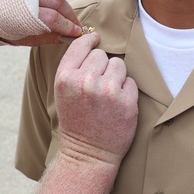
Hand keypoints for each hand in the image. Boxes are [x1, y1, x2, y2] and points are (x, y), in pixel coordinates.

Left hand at [5, 0, 97, 46]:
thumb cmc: (0, 27)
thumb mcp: (20, 38)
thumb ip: (42, 38)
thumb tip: (64, 38)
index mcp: (22, 13)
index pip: (52, 18)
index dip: (67, 26)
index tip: (76, 33)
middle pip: (56, 1)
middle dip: (70, 14)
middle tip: (77, 25)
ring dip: (66, 5)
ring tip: (71, 17)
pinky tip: (61, 5)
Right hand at [54, 33, 137, 166]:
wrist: (88, 154)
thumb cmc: (76, 121)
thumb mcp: (63, 93)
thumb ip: (74, 67)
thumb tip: (92, 39)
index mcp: (65, 78)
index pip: (81, 45)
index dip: (90, 41)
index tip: (95, 40)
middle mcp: (85, 82)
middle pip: (101, 55)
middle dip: (102, 67)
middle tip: (97, 87)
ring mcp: (107, 91)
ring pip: (118, 65)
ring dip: (116, 77)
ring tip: (107, 96)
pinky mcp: (126, 101)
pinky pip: (131, 81)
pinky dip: (126, 91)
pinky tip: (117, 105)